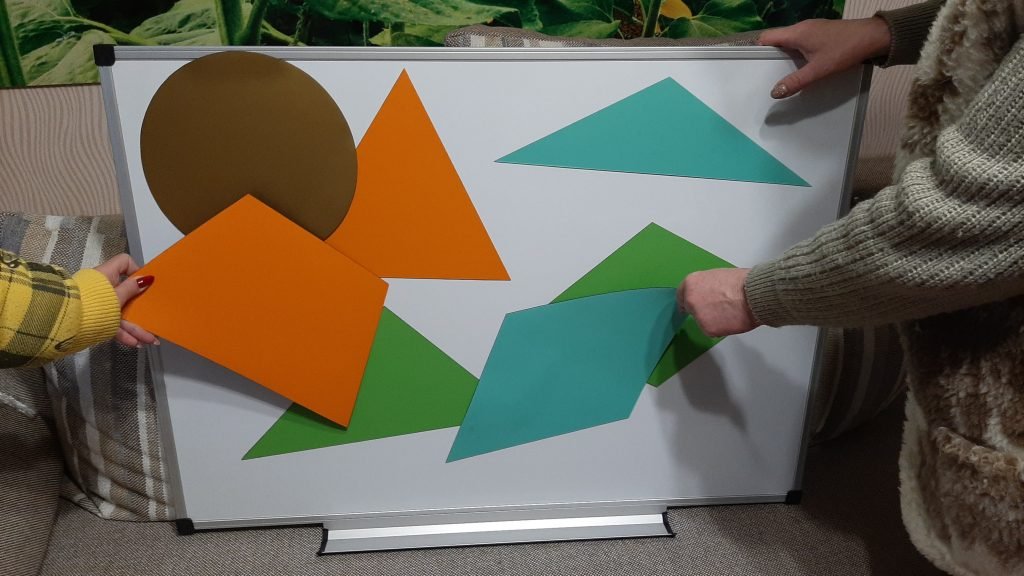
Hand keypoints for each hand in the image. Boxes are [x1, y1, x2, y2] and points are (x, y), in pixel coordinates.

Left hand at [94, 254, 159, 347]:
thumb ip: (132, 288)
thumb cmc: (94, 303)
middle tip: (154, 319)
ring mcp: (100, 304)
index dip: (136, 270)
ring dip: (136, 328)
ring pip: (122, 314)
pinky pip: (113, 324)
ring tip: (148, 340)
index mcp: (107, 275)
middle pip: (128, 295)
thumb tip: (146, 278)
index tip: (145, 284)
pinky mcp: (96, 319)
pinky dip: (123, 333)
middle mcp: (104, 288)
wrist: (65, 323)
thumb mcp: (116, 296)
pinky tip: (134, 343)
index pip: (124, 262)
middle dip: (142, 310)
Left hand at [677, 268, 759, 337]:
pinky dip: (722, 328)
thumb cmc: (741, 283)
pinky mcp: (707, 329)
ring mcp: (698, 316)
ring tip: (730, 312)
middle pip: (692, 310)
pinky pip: (713, 331)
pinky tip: (732, 319)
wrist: (753, 294)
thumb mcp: (717, 276)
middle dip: (702, 311)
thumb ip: (706, 287)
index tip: (687, 307)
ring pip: (703, 322)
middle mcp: (690, 299)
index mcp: (691, 283)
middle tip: (718, 310)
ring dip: (713, 321)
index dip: (687, 302)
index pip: (681, 296)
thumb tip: (707, 295)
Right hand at [758, 17, 890, 98]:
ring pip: (790, 40)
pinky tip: (803, 65)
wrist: (873, 37)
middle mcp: (802, 27)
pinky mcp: (821, 31)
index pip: (767, 37)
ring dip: (785, 54)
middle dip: (771, 55)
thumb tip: (775, 92)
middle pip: (777, 39)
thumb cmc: (845, 50)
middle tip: (767, 74)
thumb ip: (796, 82)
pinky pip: (801, 40)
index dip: (758, 49)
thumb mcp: (819, 70)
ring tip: (783, 72)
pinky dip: (797, 52)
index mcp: (797, 33)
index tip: (754, 64)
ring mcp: (812, 28)